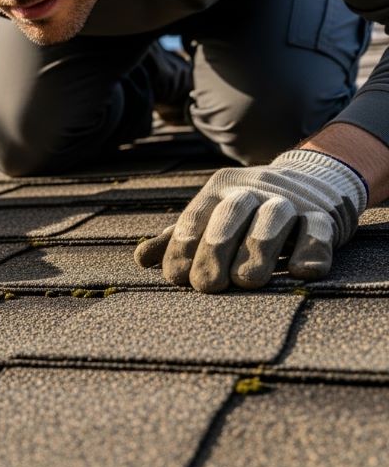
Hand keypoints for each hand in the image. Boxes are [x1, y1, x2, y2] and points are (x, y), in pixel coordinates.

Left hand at [135, 150, 367, 292]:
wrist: (311, 180)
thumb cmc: (247, 213)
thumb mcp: (212, 218)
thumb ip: (179, 238)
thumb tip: (141, 259)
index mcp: (220, 190)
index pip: (196, 216)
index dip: (183, 246)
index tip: (176, 277)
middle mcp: (253, 189)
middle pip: (231, 213)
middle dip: (215, 249)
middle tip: (207, 286)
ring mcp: (290, 200)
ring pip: (273, 217)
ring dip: (259, 249)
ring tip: (247, 282)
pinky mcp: (324, 215)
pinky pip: (318, 229)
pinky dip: (312, 250)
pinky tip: (301, 273)